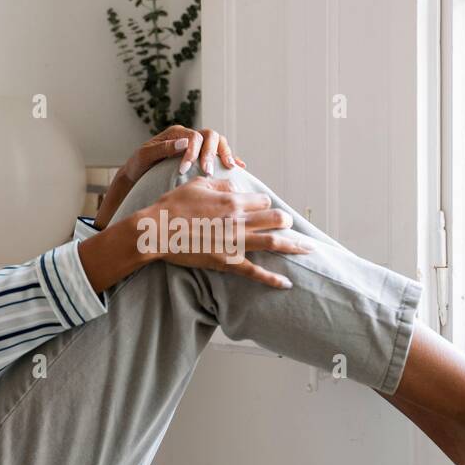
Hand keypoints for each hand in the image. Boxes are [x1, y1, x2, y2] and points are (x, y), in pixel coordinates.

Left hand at [121, 126, 245, 184]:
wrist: (137, 175)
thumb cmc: (139, 165)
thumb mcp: (145, 156)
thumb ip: (163, 148)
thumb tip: (184, 143)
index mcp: (176, 133)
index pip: (193, 136)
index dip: (193, 152)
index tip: (185, 169)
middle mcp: (189, 136)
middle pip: (210, 136)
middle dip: (211, 154)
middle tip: (208, 171)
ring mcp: (197, 146)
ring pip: (218, 142)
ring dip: (225, 154)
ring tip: (230, 167)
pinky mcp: (201, 157)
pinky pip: (220, 154)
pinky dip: (230, 158)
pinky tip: (239, 167)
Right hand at [136, 177, 310, 288]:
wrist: (157, 230)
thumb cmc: (173, 205)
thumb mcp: (197, 184)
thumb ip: (221, 182)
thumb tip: (236, 182)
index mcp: (232, 200)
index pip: (262, 201)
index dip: (265, 204)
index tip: (264, 209)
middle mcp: (238, 220)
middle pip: (276, 219)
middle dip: (286, 221)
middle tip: (291, 225)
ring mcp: (235, 242)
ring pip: (273, 242)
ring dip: (294, 245)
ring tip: (308, 248)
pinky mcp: (227, 262)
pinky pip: (255, 272)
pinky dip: (272, 278)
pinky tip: (286, 283)